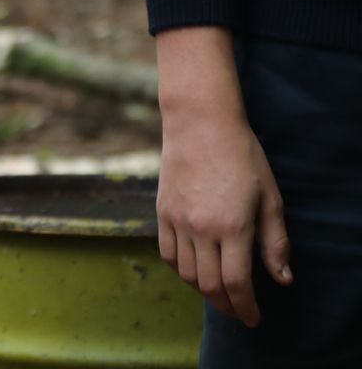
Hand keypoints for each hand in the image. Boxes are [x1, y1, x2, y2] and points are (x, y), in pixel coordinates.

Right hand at [156, 36, 291, 326]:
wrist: (199, 124)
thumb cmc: (242, 157)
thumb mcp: (270, 198)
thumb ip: (275, 242)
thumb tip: (281, 279)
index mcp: (232, 226)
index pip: (236, 283)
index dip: (246, 308)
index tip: (254, 318)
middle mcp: (200, 228)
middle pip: (208, 285)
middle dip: (226, 305)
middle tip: (239, 311)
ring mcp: (177, 220)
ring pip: (185, 273)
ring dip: (203, 290)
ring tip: (219, 292)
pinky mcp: (162, 212)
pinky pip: (167, 253)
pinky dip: (181, 270)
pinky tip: (195, 269)